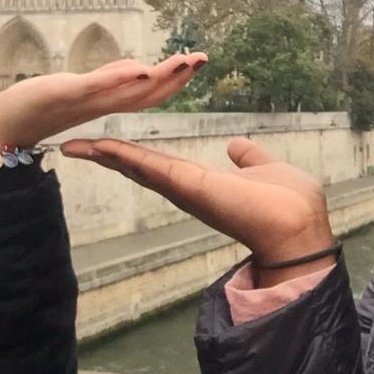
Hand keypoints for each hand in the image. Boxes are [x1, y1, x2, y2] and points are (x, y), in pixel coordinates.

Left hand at [0, 53, 206, 147]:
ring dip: (159, 76)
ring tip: (184, 61)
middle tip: (203, 59)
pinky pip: (98, 87)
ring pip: (130, 90)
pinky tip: (140, 70)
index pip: (149, 92)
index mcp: (105, 103)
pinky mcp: (65, 93)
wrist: (0, 126)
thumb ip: (108, 80)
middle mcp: (100, 104)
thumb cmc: (34, 108)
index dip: (175, 79)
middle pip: (148, 93)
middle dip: (177, 76)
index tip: (198, 63)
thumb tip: (136, 70)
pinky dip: (121, 79)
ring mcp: (84, 99)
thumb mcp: (79, 89)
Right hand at [60, 137, 335, 286]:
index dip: (134, 156)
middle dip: (108, 157)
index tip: (108, 147)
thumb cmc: (290, 204)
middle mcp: (188, 189)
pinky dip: (121, 155)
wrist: (298, 228)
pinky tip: (96, 146)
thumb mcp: (266, 169)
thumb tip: (235, 145)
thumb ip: (249, 158)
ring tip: (74, 144)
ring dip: (106, 155)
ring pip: (136, 167)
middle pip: (139, 169)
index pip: (160, 167)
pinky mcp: (186, 186)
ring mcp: (183, 189)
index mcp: (204, 183)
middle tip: (76, 146)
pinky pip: (147, 166)